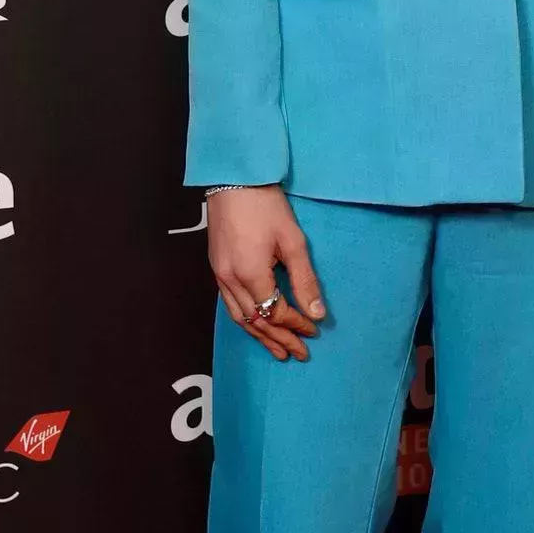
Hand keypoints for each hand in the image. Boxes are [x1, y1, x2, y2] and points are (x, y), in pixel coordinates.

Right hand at [204, 186, 326, 362]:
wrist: (232, 178)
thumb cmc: (265, 204)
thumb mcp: (292, 240)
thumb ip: (304, 280)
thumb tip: (317, 313)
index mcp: (250, 274)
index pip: (275, 312)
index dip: (296, 325)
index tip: (314, 331)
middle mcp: (230, 280)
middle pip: (256, 322)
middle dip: (279, 339)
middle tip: (299, 354)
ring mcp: (219, 275)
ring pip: (239, 318)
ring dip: (261, 336)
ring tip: (278, 351)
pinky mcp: (216, 268)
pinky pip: (230, 305)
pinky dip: (246, 321)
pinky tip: (256, 326)